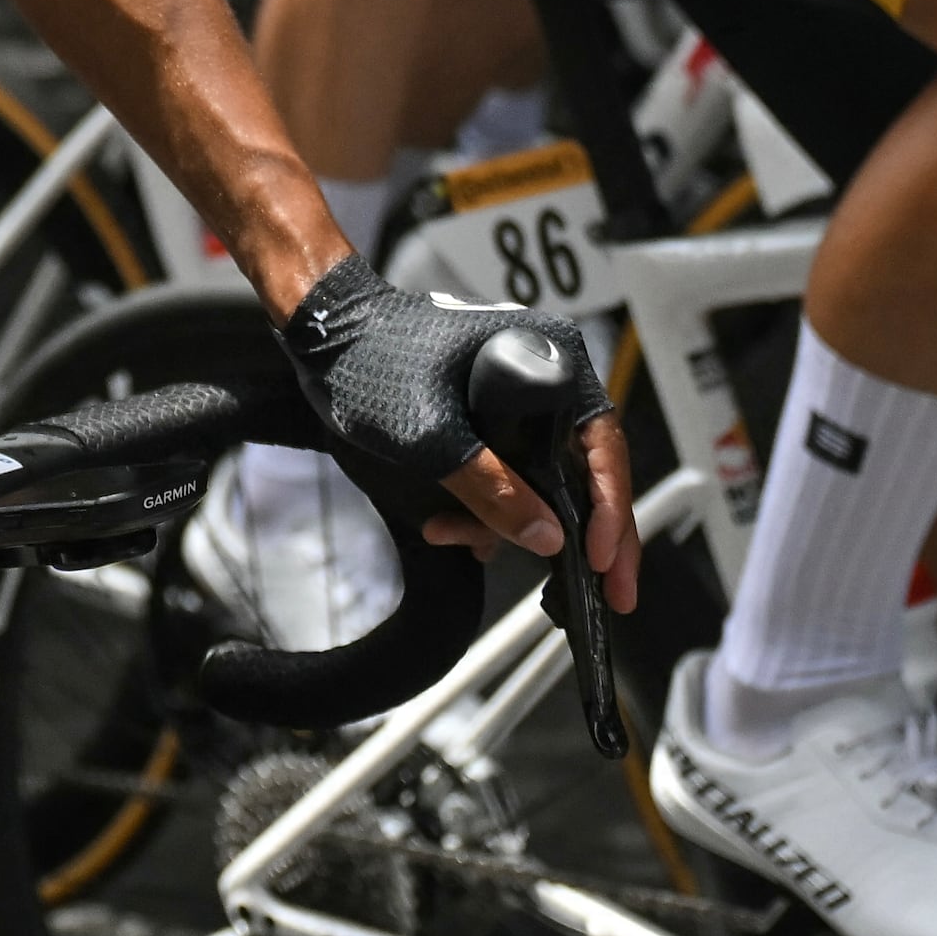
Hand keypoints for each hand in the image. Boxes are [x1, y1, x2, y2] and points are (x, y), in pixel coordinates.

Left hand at [276, 259, 641, 616]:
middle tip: (606, 597)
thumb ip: (491, 488)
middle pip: (585, 470)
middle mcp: (547, 380)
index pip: (603, 445)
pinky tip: (445, 527)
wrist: (325, 337)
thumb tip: (551, 541)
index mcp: (551, 362)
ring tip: (452, 537)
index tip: (603, 561)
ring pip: (542, 482)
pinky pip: (509, 477)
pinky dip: (485, 509)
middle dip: (578, 536)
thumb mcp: (431, 436)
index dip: (611, 509)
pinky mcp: (491, 423)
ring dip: (506, 524)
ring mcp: (520, 403)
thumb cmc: (375, 364)